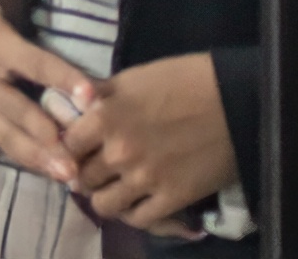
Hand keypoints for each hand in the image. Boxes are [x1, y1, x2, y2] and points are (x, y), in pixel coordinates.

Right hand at [0, 2, 98, 185]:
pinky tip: (53, 172)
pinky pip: (3, 143)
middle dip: (47, 135)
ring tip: (67, 175)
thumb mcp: (26, 20)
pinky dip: (29, 160)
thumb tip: (100, 79)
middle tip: (77, 159)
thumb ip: (55, 42)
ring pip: (5, 132)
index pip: (33, 63)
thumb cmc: (12, 23)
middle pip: (15, 107)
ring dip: (38, 156)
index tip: (93, 98)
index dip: (63, 79)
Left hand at [65, 52, 238, 233]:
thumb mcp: (128, 79)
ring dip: (104, 196)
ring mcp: (146, 179)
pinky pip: (138, 219)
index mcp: (103, 118)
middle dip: (84, 173)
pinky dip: (132, 213)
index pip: (65, 145)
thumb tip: (71, 108)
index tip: (74, 148)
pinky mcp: (173, 198)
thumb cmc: (178, 80)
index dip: (66, 148)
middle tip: (93, 170)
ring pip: (104, 204)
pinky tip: (136, 201)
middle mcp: (118, 152)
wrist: (232, 100)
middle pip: (82, 177)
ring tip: (113, 187)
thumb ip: (97, 97)